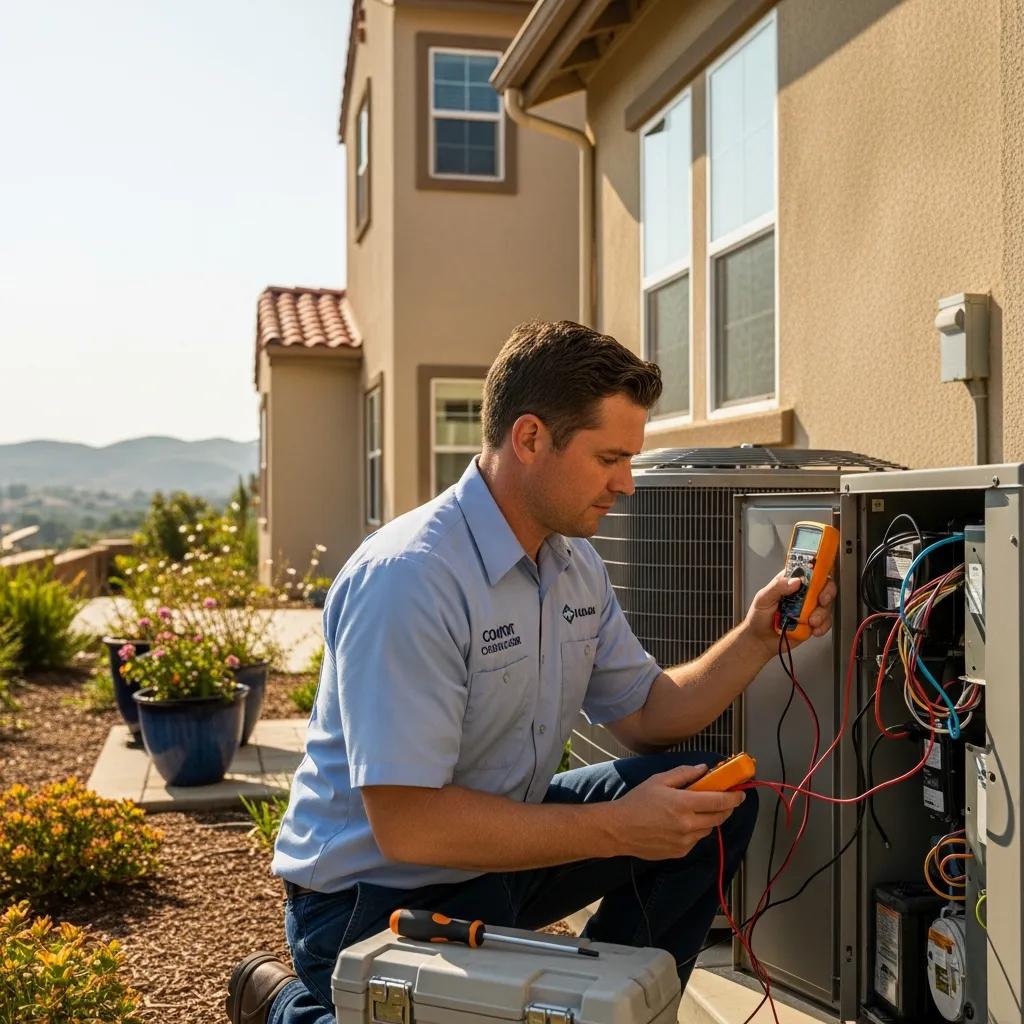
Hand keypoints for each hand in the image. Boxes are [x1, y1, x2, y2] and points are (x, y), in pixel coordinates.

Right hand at [610, 763, 745, 860]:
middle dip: (727, 808)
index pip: (719, 801)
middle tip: (727, 800)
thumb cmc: (637, 802)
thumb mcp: (658, 781)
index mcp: (683, 804)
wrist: (619, 830)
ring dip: (710, 818)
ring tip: (699, 810)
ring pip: (709, 829)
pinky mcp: (680, 852)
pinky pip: (696, 839)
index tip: (741, 792)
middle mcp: (688, 825)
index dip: (734, 797)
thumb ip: (684, 774)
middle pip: (719, 817)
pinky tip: (683, 823)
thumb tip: (704, 769)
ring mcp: (685, 841)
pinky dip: (696, 830)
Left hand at [744, 570, 836, 656]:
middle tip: (821, 600)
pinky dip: (822, 626)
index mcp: (790, 582)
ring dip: (822, 613)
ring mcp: (808, 608)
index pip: (807, 570)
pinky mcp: (812, 622)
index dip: (818, 569)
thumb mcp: (763, 598)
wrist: (759, 640)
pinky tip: (813, 629)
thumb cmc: (758, 617)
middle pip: (824, 585)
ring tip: (809, 621)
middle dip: (827, 592)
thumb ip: (777, 587)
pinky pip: (825, 622)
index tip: (821, 574)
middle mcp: (802, 593)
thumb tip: (795, 581)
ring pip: (826, 605)